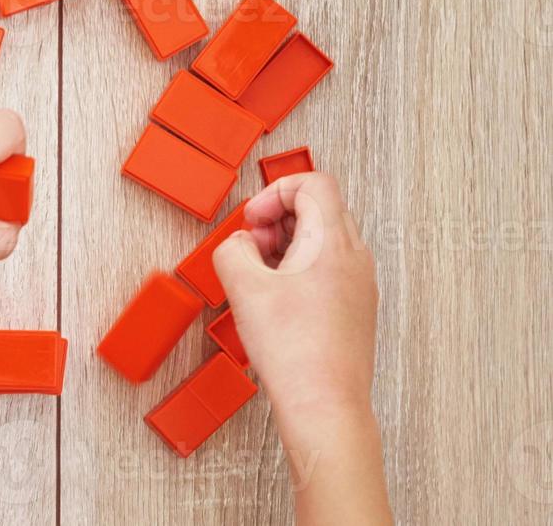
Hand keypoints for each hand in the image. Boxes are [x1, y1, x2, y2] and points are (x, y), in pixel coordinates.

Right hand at [211, 172, 377, 420]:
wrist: (324, 406)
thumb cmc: (295, 352)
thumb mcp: (243, 287)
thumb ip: (231, 249)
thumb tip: (238, 244)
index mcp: (333, 242)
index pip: (313, 183)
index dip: (274, 192)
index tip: (252, 220)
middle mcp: (354, 258)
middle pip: (319, 208)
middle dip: (277, 219)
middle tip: (250, 246)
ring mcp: (358, 285)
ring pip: (322, 240)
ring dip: (285, 244)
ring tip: (258, 275)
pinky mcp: (354, 309)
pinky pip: (326, 269)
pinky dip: (298, 269)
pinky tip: (274, 299)